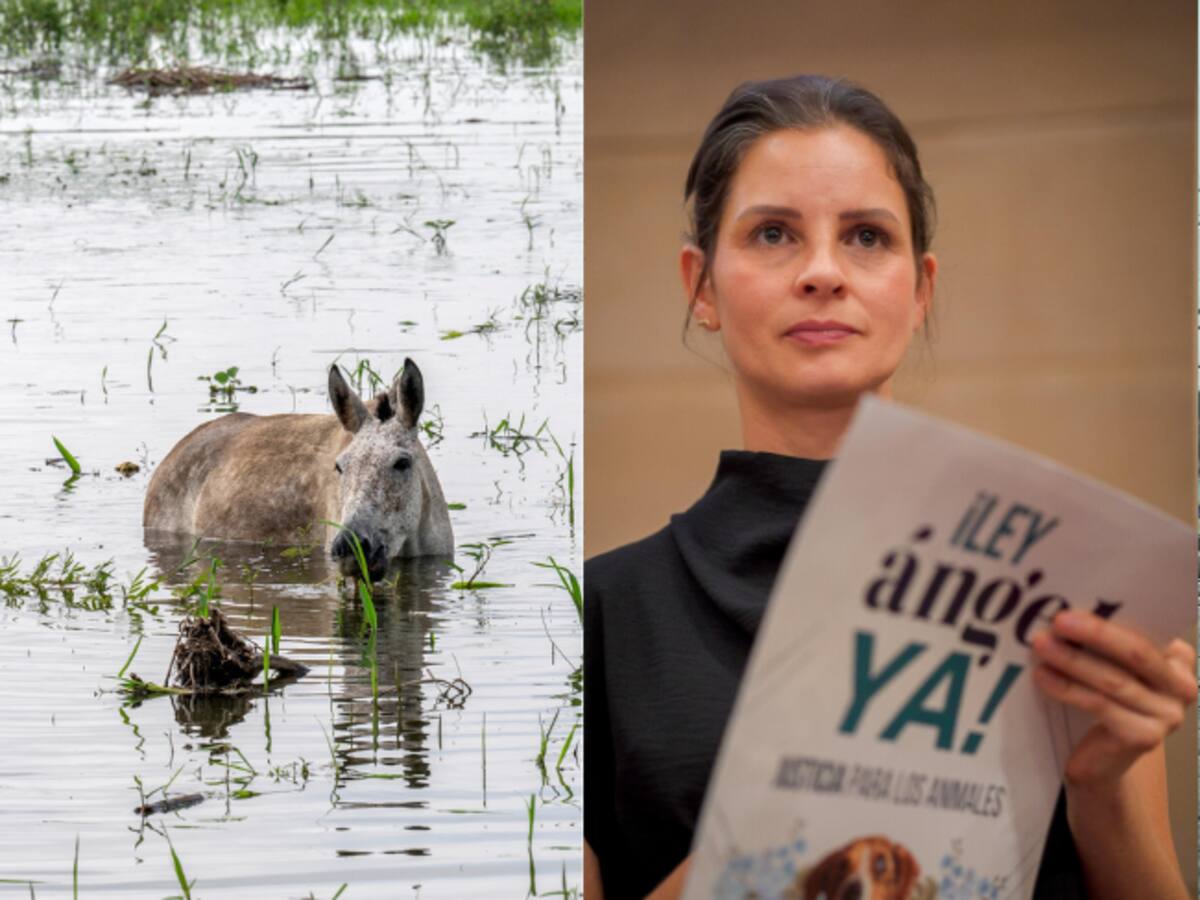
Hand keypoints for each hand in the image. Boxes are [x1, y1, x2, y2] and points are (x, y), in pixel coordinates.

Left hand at [1030, 609, 1195, 785]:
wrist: (1102, 762)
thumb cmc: (1103, 700)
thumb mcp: (1111, 665)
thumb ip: (1105, 642)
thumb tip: (1066, 605)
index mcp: (1178, 659)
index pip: (1152, 628)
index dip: (1118, 613)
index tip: (1083, 598)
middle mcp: (1182, 686)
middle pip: (1137, 653)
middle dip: (1096, 633)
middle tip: (1059, 619)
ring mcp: (1168, 715)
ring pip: (1114, 680)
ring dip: (1073, 659)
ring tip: (1041, 644)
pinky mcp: (1145, 737)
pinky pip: (1100, 705)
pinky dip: (1067, 688)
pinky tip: (1043, 676)